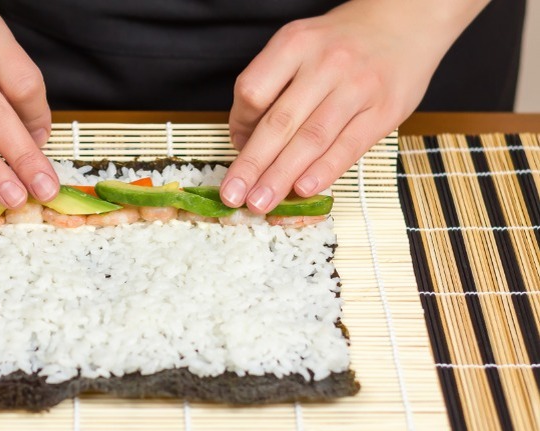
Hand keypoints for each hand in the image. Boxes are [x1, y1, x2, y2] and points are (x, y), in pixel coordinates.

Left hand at [222, 0, 488, 212]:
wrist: (405, 20)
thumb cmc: (343, 41)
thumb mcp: (301, 44)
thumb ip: (272, 85)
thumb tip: (245, 140)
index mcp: (295, 44)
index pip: (253, 90)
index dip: (238, 124)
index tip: (235, 146)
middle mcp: (325, 64)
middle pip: (279, 122)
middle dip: (252, 165)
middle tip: (232, 196)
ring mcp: (357, 87)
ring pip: (311, 139)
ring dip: (281, 176)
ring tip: (260, 203)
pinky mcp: (385, 111)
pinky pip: (349, 147)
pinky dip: (324, 171)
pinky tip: (303, 190)